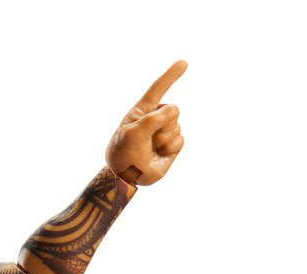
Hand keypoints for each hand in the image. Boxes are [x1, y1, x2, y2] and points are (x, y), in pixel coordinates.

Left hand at [106, 60, 186, 185]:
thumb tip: (173, 112)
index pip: (158, 89)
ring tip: (149, 148)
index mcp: (143, 110)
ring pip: (176, 126)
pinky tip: (158, 154)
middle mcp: (156, 118)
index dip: (170, 76)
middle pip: (173, 110)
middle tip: (146, 139)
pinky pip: (180, 140)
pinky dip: (169, 148)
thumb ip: (152, 120)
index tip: (183, 63)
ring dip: (162, 140)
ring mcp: (165, 130)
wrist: (126, 177)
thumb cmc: (123, 154)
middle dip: (161, 126)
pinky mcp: (172, 145)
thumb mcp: (132, 134)